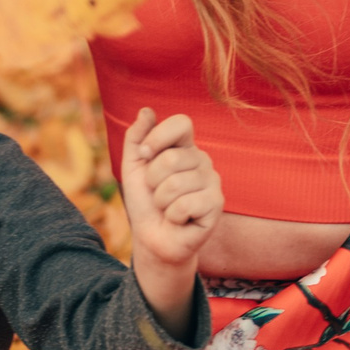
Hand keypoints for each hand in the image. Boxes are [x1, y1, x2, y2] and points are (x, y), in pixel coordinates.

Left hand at [119, 108, 220, 333]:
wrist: (153, 238)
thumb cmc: (145, 202)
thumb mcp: (133, 167)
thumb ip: (136, 138)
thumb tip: (146, 111)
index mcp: (185, 147)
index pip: (181, 123)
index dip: (158, 137)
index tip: (145, 155)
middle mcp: (203, 160)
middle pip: (171, 158)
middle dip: (152, 181)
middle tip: (157, 194)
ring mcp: (212, 182)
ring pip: (175, 184)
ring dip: (161, 201)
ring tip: (167, 208)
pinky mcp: (216, 205)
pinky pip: (185, 204)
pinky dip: (172, 216)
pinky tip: (179, 219)